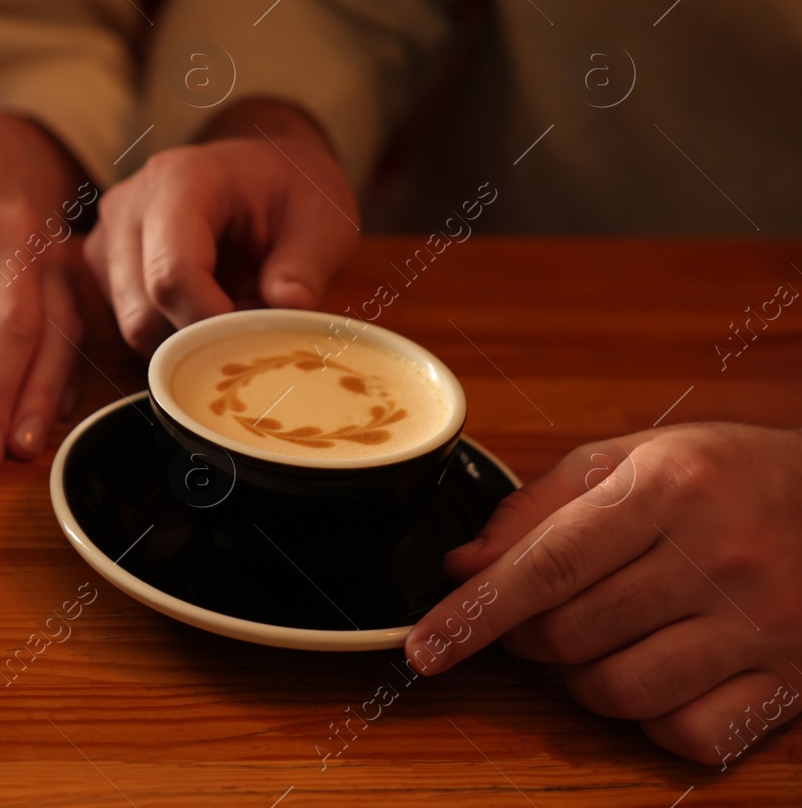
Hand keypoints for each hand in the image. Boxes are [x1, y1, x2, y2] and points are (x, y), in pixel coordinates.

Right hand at [84, 98, 358, 355]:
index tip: (254, 334)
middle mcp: (128, 207)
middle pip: (144, 312)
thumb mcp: (322, 218)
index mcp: (179, 181)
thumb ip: (305, 265)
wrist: (261, 171)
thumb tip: (289, 308)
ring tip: (234, 307)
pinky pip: (133, 324)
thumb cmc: (291, 189)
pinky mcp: (105, 267)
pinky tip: (209, 306)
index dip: (209, 321)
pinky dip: (174, 332)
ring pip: (135, 327)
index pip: (170, 274)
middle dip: (202, 336)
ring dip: (187, 338)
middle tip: (253, 321)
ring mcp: (108, 239)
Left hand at [405, 423, 801, 766]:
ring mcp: (760, 627)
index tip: (425, 648)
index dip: (473, 613)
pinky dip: (650, 717)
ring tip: (594, 640)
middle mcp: (717, 558)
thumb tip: (465, 565)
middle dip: (528, 636)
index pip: (544, 568)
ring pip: (618, 690)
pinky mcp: (790, 682)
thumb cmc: (725, 475)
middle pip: (570, 634)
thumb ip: (539, 506)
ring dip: (580, 678)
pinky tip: (655, 673)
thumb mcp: (632, 458)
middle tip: (537, 614)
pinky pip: (686, 733)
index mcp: (668, 489)